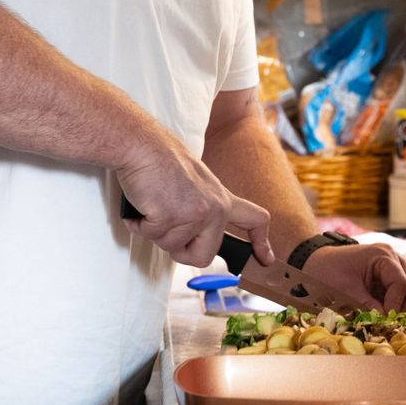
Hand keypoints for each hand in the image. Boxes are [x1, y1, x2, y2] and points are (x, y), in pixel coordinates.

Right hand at [117, 136, 273, 268]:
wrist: (142, 145)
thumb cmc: (161, 161)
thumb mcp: (195, 184)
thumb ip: (202, 208)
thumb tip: (193, 235)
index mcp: (222, 199)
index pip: (254, 220)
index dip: (261, 242)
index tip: (266, 259)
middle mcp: (215, 209)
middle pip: (204, 256)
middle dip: (181, 251)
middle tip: (166, 228)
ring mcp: (194, 214)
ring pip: (171, 247)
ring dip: (154, 231)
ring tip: (153, 203)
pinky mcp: (170, 217)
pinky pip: (150, 236)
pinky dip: (139, 224)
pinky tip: (142, 203)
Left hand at [302, 243, 405, 313]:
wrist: (318, 263)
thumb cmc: (328, 271)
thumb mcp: (344, 289)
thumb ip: (366, 305)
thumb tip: (385, 322)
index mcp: (384, 256)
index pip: (402, 284)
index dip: (395, 306)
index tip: (384, 319)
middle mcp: (398, 262)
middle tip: (391, 322)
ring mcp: (401, 272)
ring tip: (394, 321)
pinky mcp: (399, 284)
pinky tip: (394, 318)